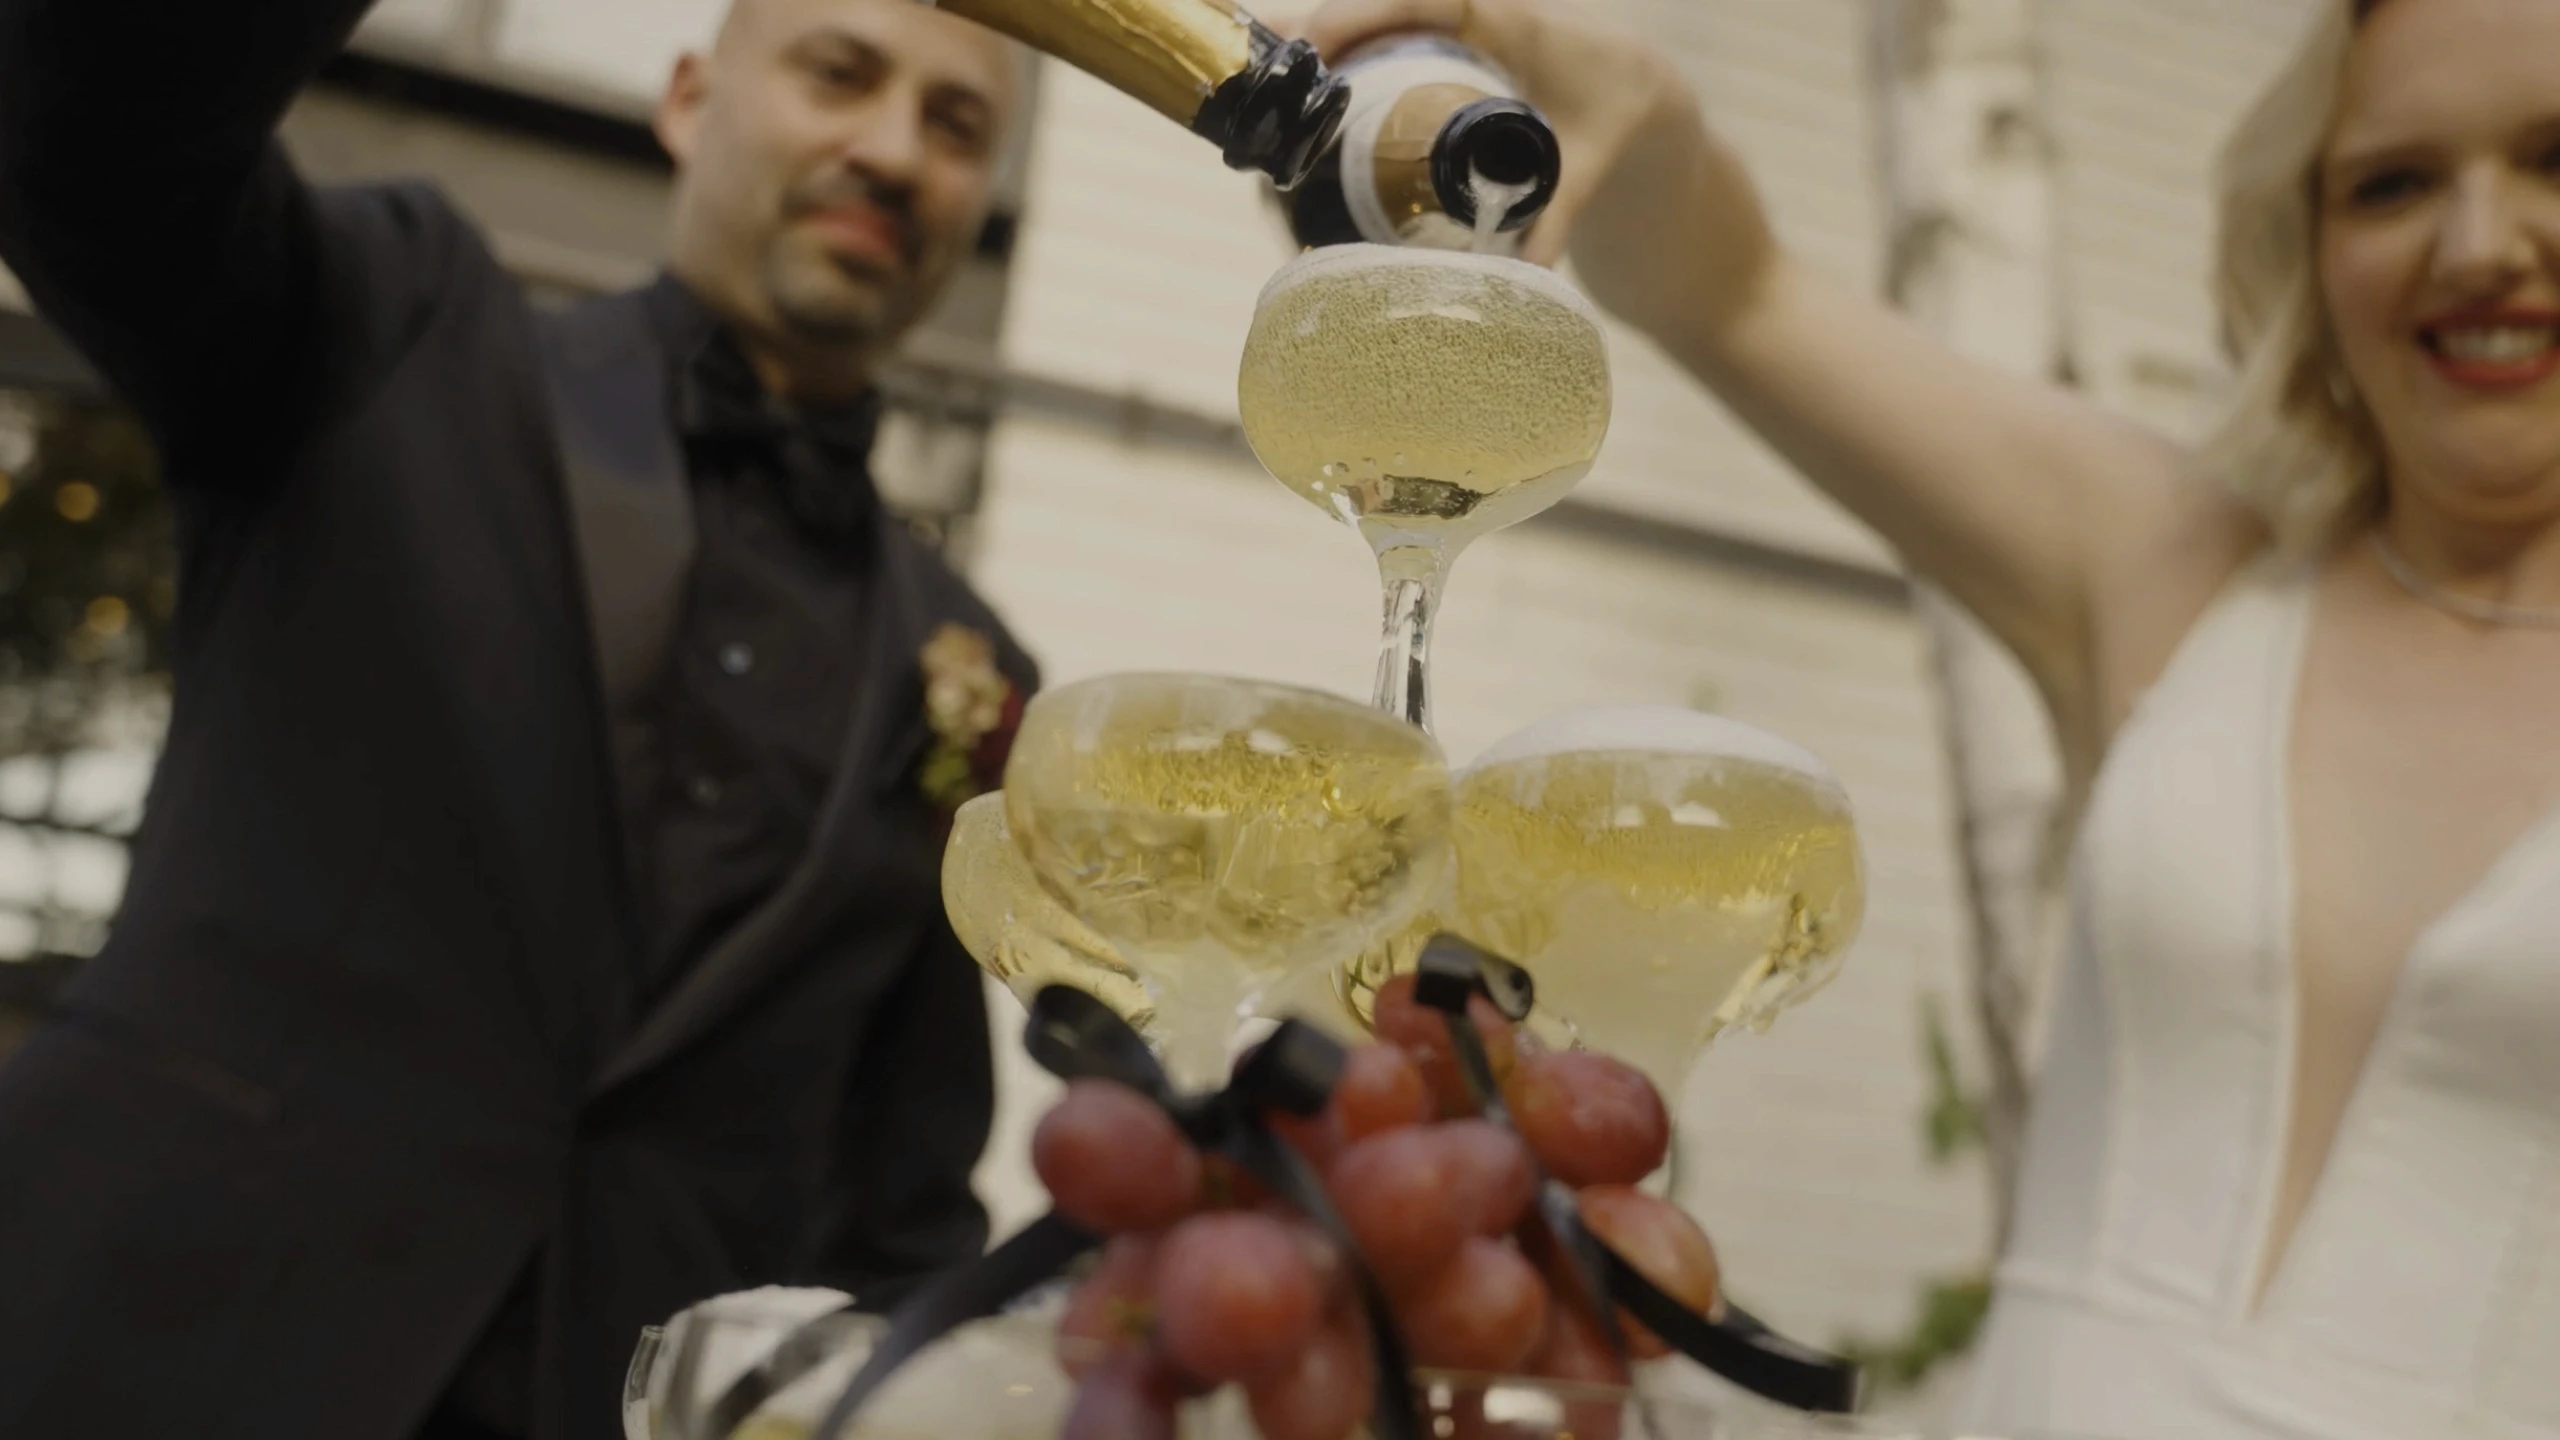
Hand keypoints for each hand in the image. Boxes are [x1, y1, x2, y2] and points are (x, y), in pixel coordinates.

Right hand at [1292, 0, 1775, 331]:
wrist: (1641, 96)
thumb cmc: (1621, 119)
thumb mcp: (1592, 168)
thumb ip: (1553, 222)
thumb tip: (1517, 286)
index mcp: (1516, 24)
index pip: (1432, 0)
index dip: (1368, 14)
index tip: (1316, 44)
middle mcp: (1474, 18)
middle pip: (1380, 10)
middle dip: (1310, 34)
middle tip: (1248, 65)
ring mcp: (1448, 37)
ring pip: (1369, 30)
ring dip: (1307, 55)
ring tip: (1245, 90)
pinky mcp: (1436, 61)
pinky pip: (1376, 52)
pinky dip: (1330, 72)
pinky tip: (1282, 106)